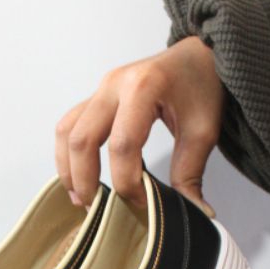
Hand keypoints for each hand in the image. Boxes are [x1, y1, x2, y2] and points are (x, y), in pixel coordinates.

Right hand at [55, 36, 223, 215]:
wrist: (198, 56)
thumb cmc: (201, 86)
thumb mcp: (202, 131)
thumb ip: (190, 173)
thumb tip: (193, 212)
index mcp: (143, 88)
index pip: (123, 146)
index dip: (128, 183)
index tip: (143, 203)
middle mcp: (115, 85)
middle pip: (82, 140)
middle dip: (86, 180)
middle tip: (97, 209)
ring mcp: (101, 89)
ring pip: (67, 131)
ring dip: (68, 168)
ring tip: (80, 198)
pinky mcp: (96, 97)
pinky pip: (69, 125)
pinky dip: (68, 154)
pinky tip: (78, 177)